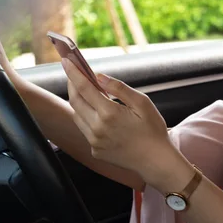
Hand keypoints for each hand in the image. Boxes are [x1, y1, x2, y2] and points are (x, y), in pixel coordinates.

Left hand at [62, 58, 173, 183]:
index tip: (66, 61)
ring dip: (78, 101)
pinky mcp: (95, 150)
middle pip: (75, 101)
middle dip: (72, 84)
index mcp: (109, 113)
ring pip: (77, 116)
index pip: (84, 88)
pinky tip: (96, 113)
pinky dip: (87, 117)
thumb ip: (119, 88)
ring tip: (85, 91)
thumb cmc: (153, 129)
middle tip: (74, 73)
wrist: (155, 161)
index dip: (73, 73)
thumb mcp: (142, 103)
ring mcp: (94, 141)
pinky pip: (85, 130)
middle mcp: (97, 128)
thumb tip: (99, 76)